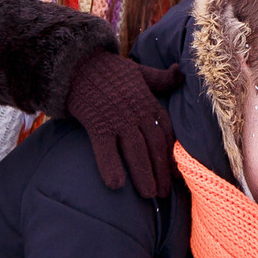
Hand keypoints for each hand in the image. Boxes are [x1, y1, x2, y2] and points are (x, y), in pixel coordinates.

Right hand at [61, 50, 177, 197]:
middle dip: (160, 171)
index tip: (176, 175)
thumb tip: (179, 72)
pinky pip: (105, 148)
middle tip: (163, 193)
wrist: (78, 62)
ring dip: (143, 174)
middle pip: (153, 145)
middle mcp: (136, 112)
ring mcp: (117, 118)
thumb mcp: (139, 71)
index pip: (166, 132)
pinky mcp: (97, 123)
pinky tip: (116, 185)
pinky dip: (111, 166)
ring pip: (135, 150)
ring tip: (149, 195)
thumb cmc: (109, 70)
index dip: (172, 154)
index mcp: (148, 101)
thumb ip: (161, 78)